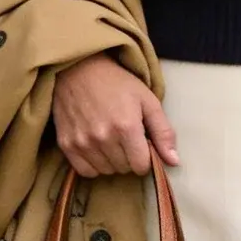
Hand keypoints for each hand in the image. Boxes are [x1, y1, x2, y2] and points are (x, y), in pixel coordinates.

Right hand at [51, 52, 177, 177]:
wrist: (78, 68)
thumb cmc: (117, 83)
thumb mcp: (148, 101)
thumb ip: (163, 132)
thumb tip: (174, 162)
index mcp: (126, 127)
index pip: (141, 166)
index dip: (145, 156)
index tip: (141, 143)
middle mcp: (103, 138)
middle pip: (124, 169)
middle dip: (129, 157)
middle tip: (125, 136)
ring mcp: (82, 142)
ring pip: (106, 171)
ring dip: (112, 161)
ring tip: (110, 138)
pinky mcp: (66, 144)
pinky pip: (86, 171)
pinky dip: (93, 164)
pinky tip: (96, 147)